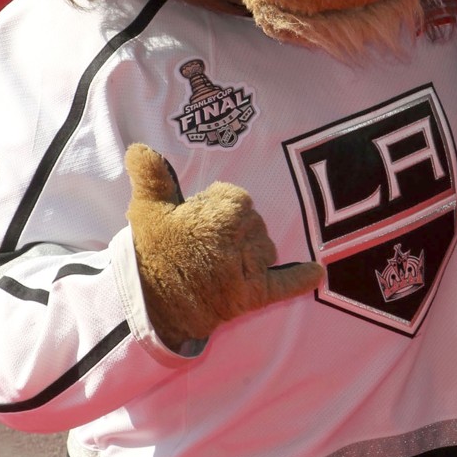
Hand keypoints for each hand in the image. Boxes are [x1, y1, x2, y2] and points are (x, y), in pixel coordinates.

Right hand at [125, 143, 323, 349]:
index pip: (238, 199)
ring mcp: (249, 270)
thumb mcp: (146, 209)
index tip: (199, 221)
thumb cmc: (151, 253)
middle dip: (235, 230)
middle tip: (206, 245)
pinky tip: (316, 272)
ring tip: (223, 262)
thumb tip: (141, 149)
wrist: (148, 306)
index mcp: (222, 214)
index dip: (218, 208)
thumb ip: (151, 175)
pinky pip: (284, 284)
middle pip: (254, 223)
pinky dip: (300, 279)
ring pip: (266, 248)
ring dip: (252, 251)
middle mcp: (240, 240)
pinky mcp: (253, 296)